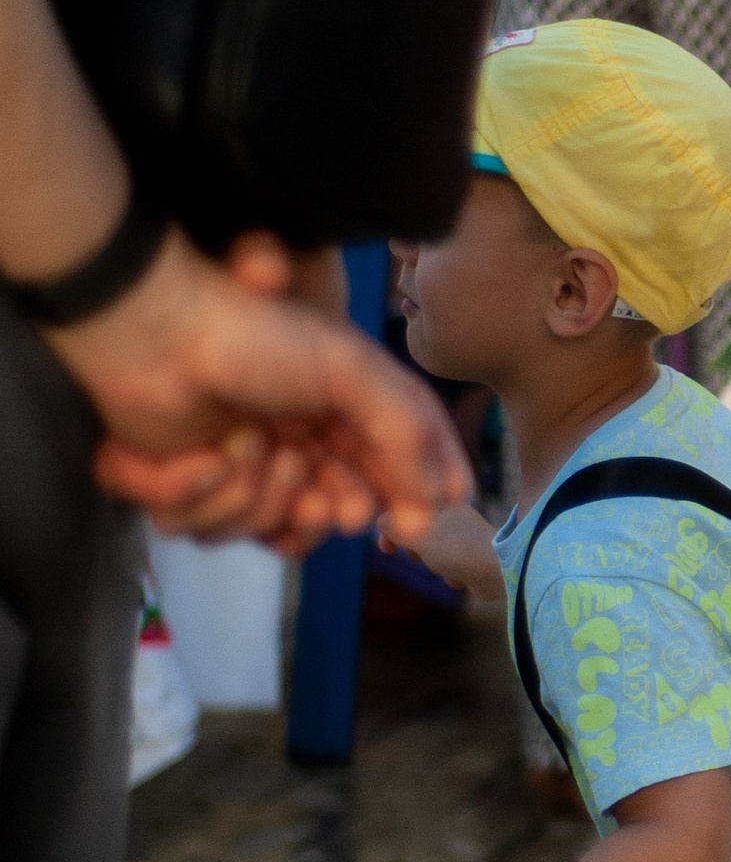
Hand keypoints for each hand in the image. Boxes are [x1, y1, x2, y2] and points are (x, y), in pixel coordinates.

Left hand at [46, 229, 467, 552]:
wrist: (158, 334)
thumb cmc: (259, 342)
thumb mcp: (353, 370)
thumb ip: (406, 430)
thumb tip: (441, 497)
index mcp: (345, 415)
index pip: (396, 469)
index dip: (410, 499)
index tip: (416, 524)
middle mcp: (300, 446)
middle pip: (335, 511)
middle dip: (334, 508)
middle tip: (335, 507)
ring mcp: (245, 469)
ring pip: (267, 528)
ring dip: (257, 496)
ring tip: (249, 446)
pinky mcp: (189, 487)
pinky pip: (204, 527)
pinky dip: (201, 497)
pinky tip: (204, 458)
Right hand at [386, 502, 502, 600]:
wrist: (498, 571)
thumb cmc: (455, 549)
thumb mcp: (415, 534)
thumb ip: (393, 525)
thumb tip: (382, 522)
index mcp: (444, 504)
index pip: (410, 510)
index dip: (393, 530)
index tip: (387, 550)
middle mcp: (457, 519)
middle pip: (421, 534)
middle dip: (416, 551)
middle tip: (418, 557)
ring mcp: (468, 540)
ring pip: (435, 554)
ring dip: (434, 565)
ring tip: (444, 567)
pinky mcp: (477, 560)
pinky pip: (452, 569)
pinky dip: (453, 576)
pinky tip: (461, 577)